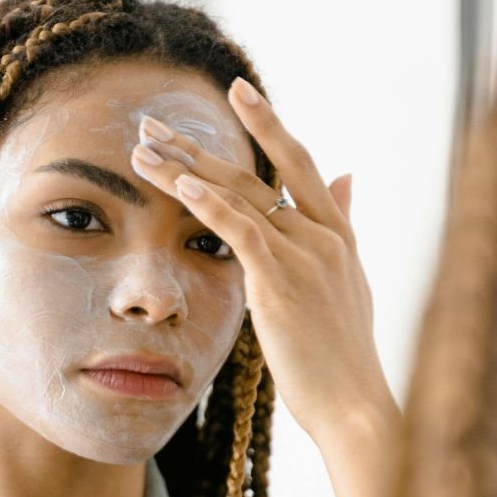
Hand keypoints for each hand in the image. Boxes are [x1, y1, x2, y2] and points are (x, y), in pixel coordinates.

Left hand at [130, 77, 393, 438]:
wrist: (354, 405)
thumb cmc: (344, 358)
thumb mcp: (350, 282)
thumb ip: (342, 226)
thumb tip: (348, 176)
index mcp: (337, 235)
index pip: (300, 164)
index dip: (269, 124)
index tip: (238, 92)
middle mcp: (323, 235)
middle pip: (257, 172)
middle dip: (200, 144)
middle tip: (153, 122)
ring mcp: (304, 255)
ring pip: (239, 195)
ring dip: (184, 168)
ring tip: (142, 148)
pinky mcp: (281, 280)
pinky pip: (239, 228)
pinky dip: (208, 203)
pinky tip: (178, 182)